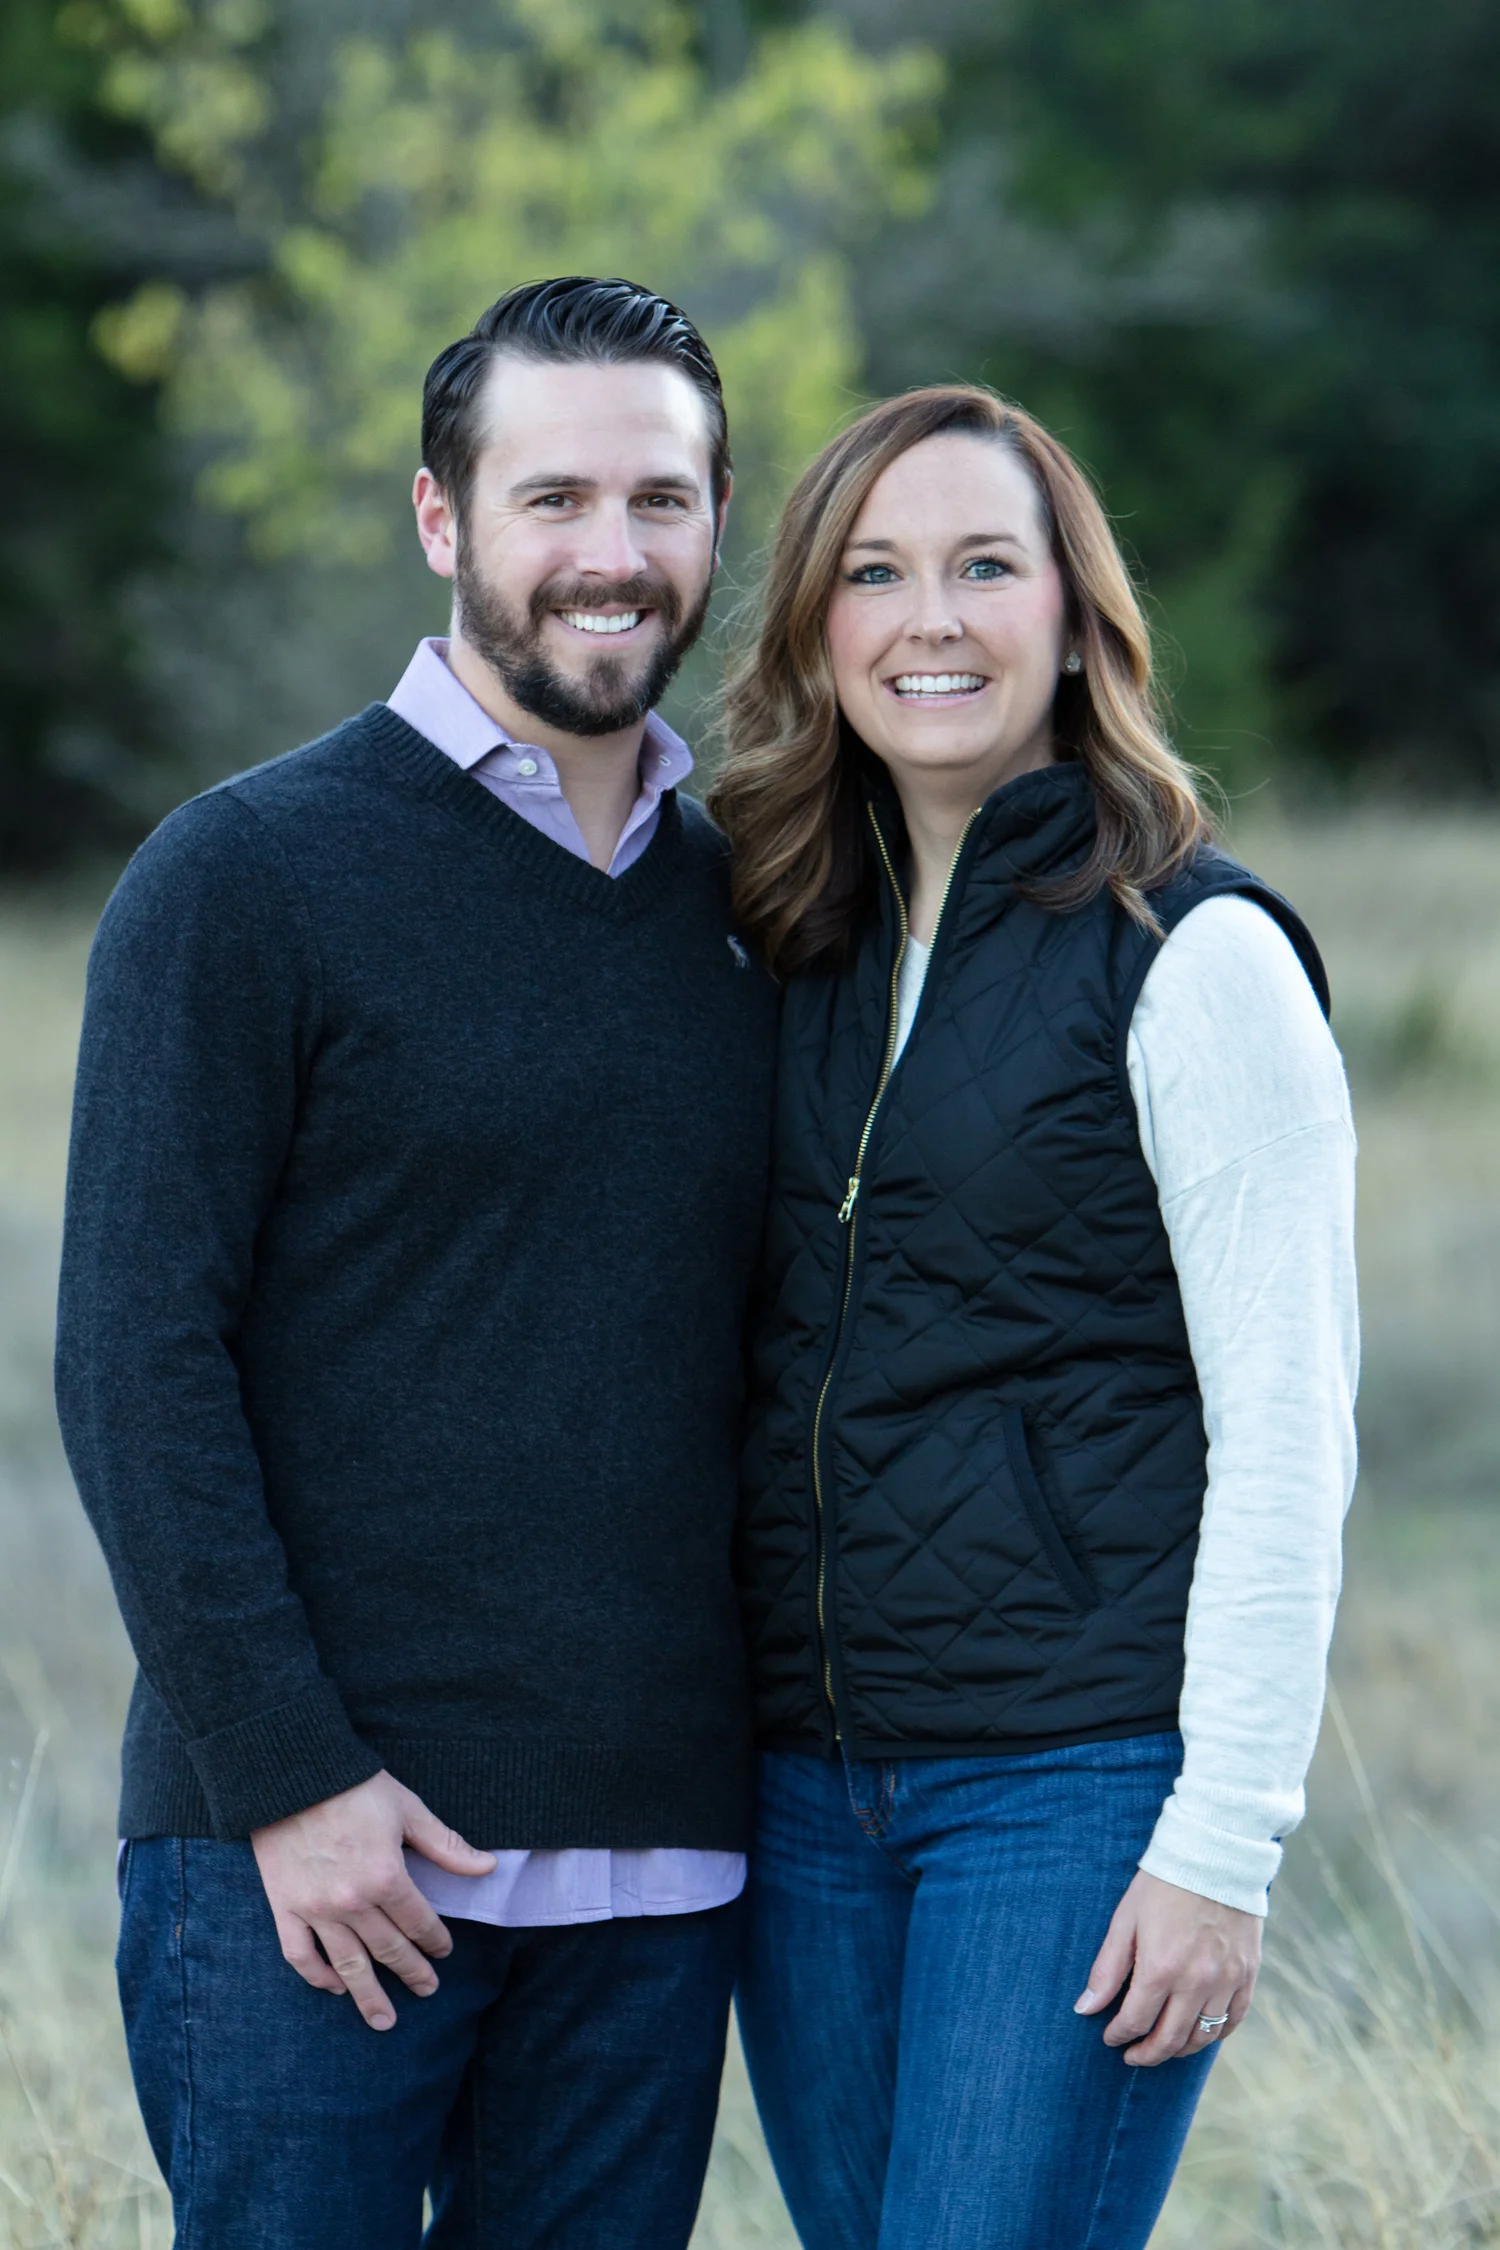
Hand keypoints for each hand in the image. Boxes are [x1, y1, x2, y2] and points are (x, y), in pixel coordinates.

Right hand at [251, 1771, 495, 2030]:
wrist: (291, 1774)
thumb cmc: (354, 1787)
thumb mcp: (407, 1810)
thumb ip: (446, 1845)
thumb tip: (487, 1867)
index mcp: (386, 1877)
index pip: (419, 1923)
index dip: (436, 1940)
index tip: (445, 1951)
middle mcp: (351, 1903)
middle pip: (388, 1950)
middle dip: (412, 1973)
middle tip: (428, 1990)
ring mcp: (315, 1910)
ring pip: (347, 1965)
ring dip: (369, 1996)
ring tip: (384, 2021)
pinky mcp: (284, 1908)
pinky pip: (300, 1955)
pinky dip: (317, 1977)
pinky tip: (335, 1989)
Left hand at [1074, 1869, 1261, 2066]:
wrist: (1214, 1854)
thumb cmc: (1162, 1884)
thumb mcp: (1125, 1920)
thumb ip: (1107, 1969)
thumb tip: (1085, 2009)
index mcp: (1161, 1968)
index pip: (1136, 2022)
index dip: (1119, 2035)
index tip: (1110, 2037)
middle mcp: (1197, 1982)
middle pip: (1170, 2039)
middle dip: (1147, 2054)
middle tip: (1132, 2056)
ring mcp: (1227, 1980)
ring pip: (1203, 2037)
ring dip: (1179, 2049)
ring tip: (1162, 2047)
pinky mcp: (1248, 1974)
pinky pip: (1233, 2021)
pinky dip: (1215, 2035)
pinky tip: (1199, 2034)